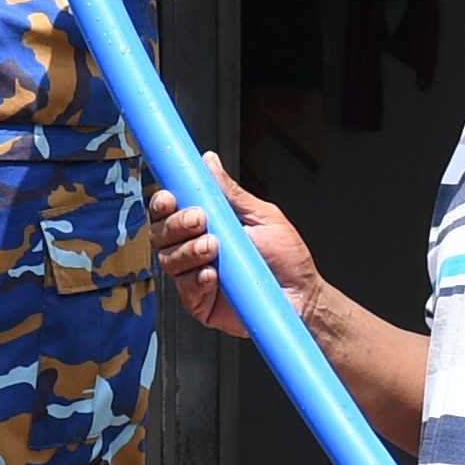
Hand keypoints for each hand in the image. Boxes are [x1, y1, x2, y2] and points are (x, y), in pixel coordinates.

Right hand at [148, 157, 312, 341]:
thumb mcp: (263, 216)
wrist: (303, 296)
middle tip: (200, 220)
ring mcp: (194, 276)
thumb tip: (209, 162)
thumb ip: (231, 192)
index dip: (163, 202)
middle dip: (176, 224)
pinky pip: (185, 289)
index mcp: (206, 225)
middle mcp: (194, 249)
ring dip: (188, 251)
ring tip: (214, 247)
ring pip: (169, 260)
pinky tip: (212, 275)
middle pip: (161, 233)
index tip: (170, 196)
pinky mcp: (199, 302)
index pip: (170, 209)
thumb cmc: (287, 259)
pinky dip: (196, 279)